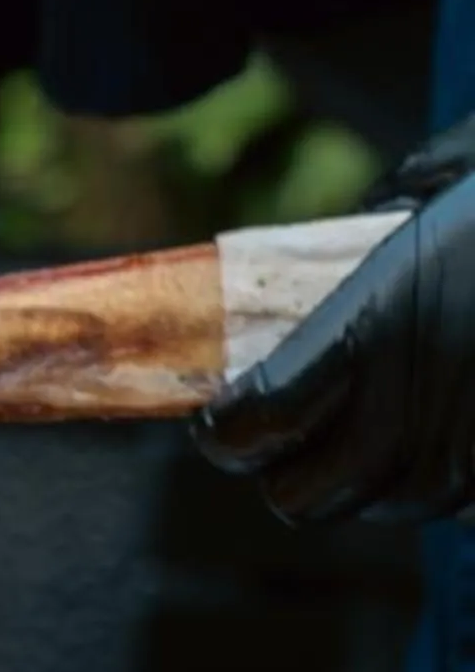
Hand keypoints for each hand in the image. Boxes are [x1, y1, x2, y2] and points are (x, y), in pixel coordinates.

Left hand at [195, 126, 474, 523]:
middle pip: (300, 497)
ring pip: (382, 505)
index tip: (222, 412)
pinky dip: (448, 479)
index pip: (250, 428)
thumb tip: (388, 208)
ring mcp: (467, 457)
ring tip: (381, 424)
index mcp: (365, 334)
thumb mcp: (473, 165)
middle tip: (291, 432)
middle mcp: (408, 413)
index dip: (222, 430)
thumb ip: (413, 191)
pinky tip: (457, 428)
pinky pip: (459, 507)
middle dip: (286, 469)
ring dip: (367, 477)